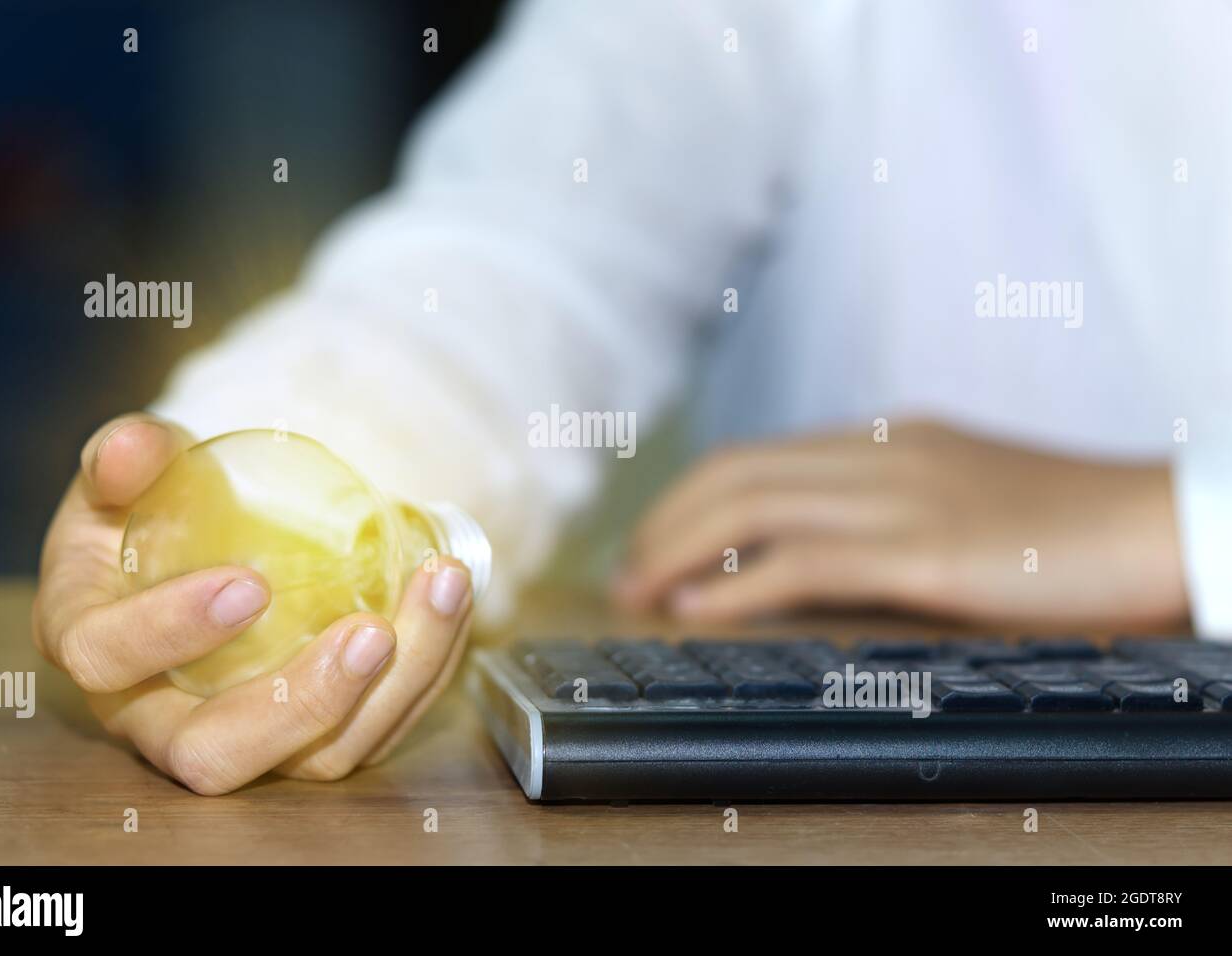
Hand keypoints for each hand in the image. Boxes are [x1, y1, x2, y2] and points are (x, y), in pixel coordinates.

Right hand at [33, 414, 473, 793]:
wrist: (208, 542)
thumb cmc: (157, 512)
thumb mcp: (132, 475)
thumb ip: (131, 457)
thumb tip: (131, 449)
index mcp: (96, 645)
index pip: (109, 658)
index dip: (170, 631)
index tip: (249, 583)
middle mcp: (158, 714)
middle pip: (214, 755)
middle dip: (302, 704)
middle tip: (369, 632)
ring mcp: (244, 736)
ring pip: (313, 759)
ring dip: (394, 687)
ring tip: (441, 592)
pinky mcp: (311, 738)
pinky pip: (372, 732)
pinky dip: (424, 675)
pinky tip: (451, 607)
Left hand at [615, 420, 1187, 627]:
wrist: (1160, 524)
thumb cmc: (1064, 528)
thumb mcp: (957, 502)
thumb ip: (883, 516)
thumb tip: (799, 561)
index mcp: (884, 439)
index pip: (752, 459)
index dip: (683, 503)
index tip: (650, 546)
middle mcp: (879, 454)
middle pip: (731, 474)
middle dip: (660, 525)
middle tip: (622, 577)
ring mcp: (901, 495)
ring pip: (749, 509)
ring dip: (676, 554)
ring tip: (637, 596)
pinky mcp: (926, 549)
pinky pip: (804, 559)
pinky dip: (736, 583)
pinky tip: (696, 609)